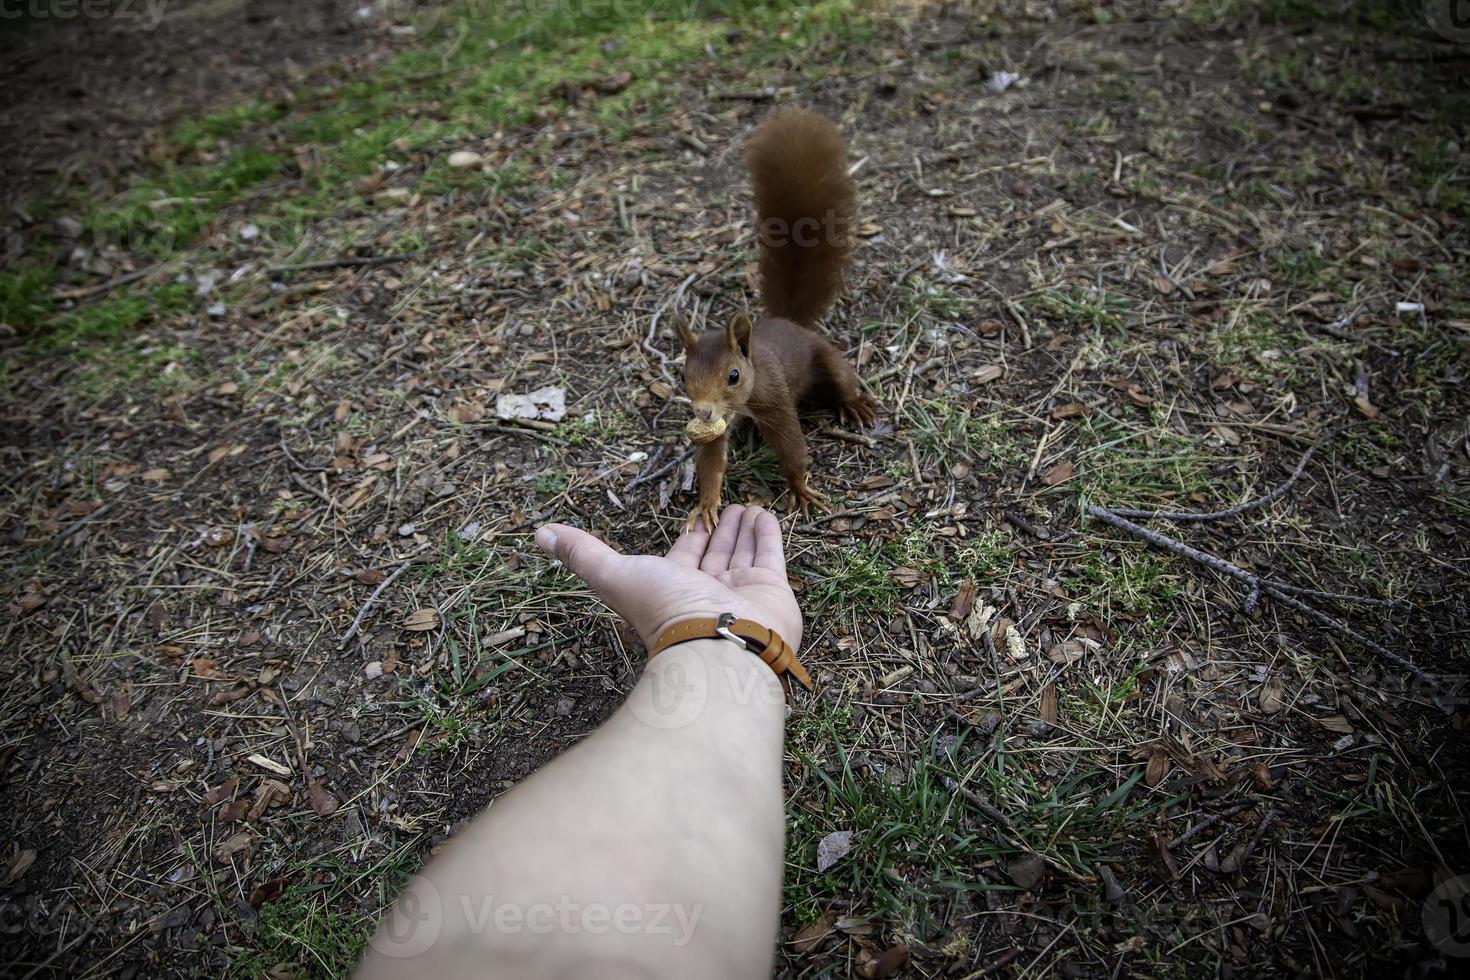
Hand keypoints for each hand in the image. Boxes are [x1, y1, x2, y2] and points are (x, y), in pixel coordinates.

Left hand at [534, 504, 801, 651]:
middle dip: (719, 530)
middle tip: (726, 507)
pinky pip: (770, 556)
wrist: (718, 647)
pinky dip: (767, 535)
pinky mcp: (773, 592)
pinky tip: (765, 515)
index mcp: (673, 588)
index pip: (683, 555)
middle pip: (714, 554)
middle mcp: (707, 592)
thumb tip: (539, 534)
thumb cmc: (665, 613)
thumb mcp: (615, 575)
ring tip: (749, 506)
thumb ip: (582, 554)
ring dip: (743, 530)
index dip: (689, 536)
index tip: (695, 517)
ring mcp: (742, 594)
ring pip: (742, 554)